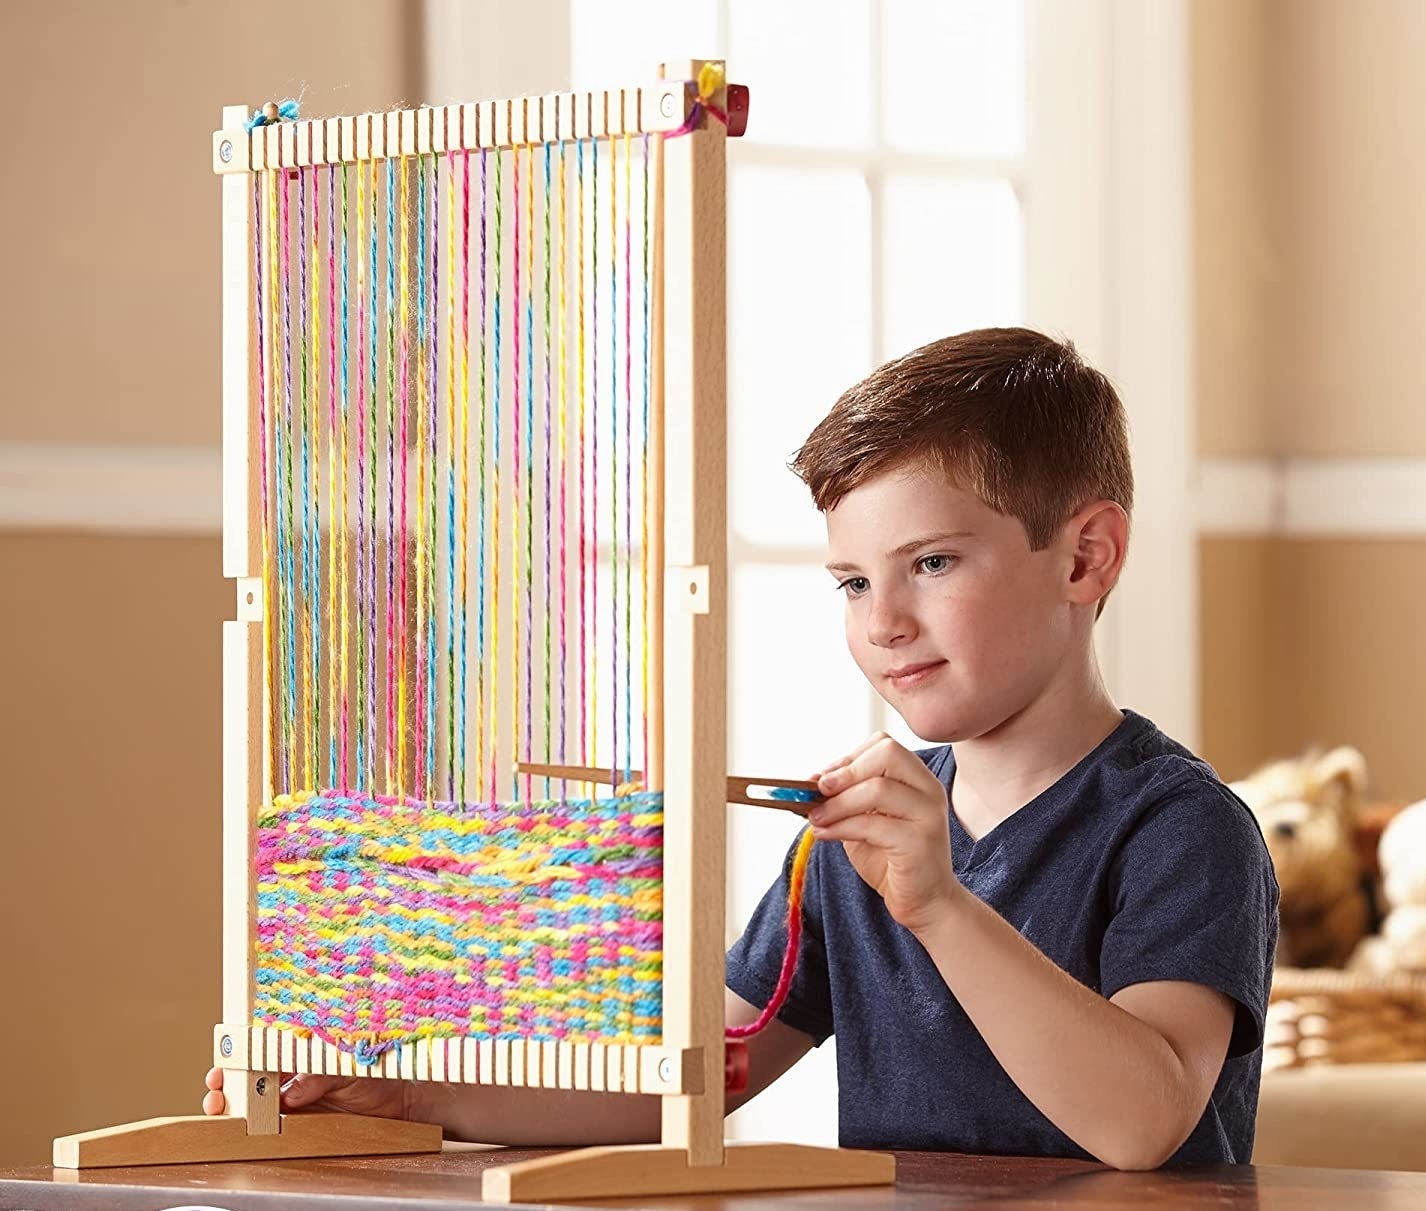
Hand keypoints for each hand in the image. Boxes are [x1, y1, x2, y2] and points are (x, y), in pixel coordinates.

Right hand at [202, 1064, 411, 1119]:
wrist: (399, 1102)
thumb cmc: (375, 1072)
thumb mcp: (345, 1067)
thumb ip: (317, 1076)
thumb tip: (291, 1092)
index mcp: (298, 1053)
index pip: (259, 1051)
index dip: (235, 1056)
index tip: (222, 1063)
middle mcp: (290, 1077)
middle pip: (246, 1080)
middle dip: (224, 1085)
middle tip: (216, 1092)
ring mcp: (292, 1103)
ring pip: (251, 1106)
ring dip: (231, 1108)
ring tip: (219, 1108)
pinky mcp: (299, 1126)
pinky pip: (269, 1128)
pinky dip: (252, 1129)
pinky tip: (243, 1130)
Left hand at [810, 732, 962, 934]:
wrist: (924, 903)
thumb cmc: (891, 860)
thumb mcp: (862, 820)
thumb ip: (844, 799)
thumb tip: (810, 780)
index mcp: (917, 778)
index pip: (884, 744)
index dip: (848, 757)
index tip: (823, 779)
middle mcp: (928, 790)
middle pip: (887, 754)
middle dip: (846, 770)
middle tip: (819, 791)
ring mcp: (928, 814)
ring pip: (878, 788)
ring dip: (837, 803)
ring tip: (816, 818)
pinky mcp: (920, 842)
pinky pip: (873, 824)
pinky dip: (841, 826)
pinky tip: (825, 834)